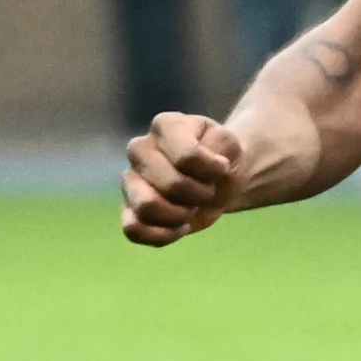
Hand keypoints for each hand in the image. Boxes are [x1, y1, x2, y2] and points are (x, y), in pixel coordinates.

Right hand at [121, 112, 245, 246]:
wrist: (218, 181)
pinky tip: (180, 227)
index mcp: (166, 125)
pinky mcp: (128, 209)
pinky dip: (163, 235)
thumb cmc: (221, 158)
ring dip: (180, 215)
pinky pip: (133, 230)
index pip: (187, 156)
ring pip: (146, 207)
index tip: (222, 166)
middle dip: (200, 194)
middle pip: (171, 184)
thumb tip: (206, 166)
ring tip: (191, 209)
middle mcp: (140, 149)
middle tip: (207, 191)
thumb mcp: (231, 144)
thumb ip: (221, 147)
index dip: (213, 170)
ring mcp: (130, 180)